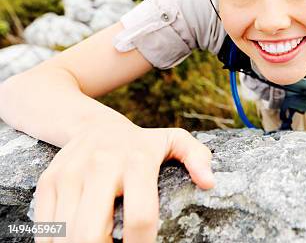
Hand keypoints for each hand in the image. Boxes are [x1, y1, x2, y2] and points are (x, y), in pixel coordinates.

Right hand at [34, 122, 214, 241]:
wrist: (90, 124)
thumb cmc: (140, 142)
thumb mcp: (174, 140)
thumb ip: (197, 157)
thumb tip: (209, 182)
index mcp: (137, 161)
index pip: (141, 216)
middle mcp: (101, 166)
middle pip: (93, 232)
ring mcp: (70, 174)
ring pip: (67, 234)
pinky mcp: (48, 182)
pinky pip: (45, 228)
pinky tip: (76, 242)